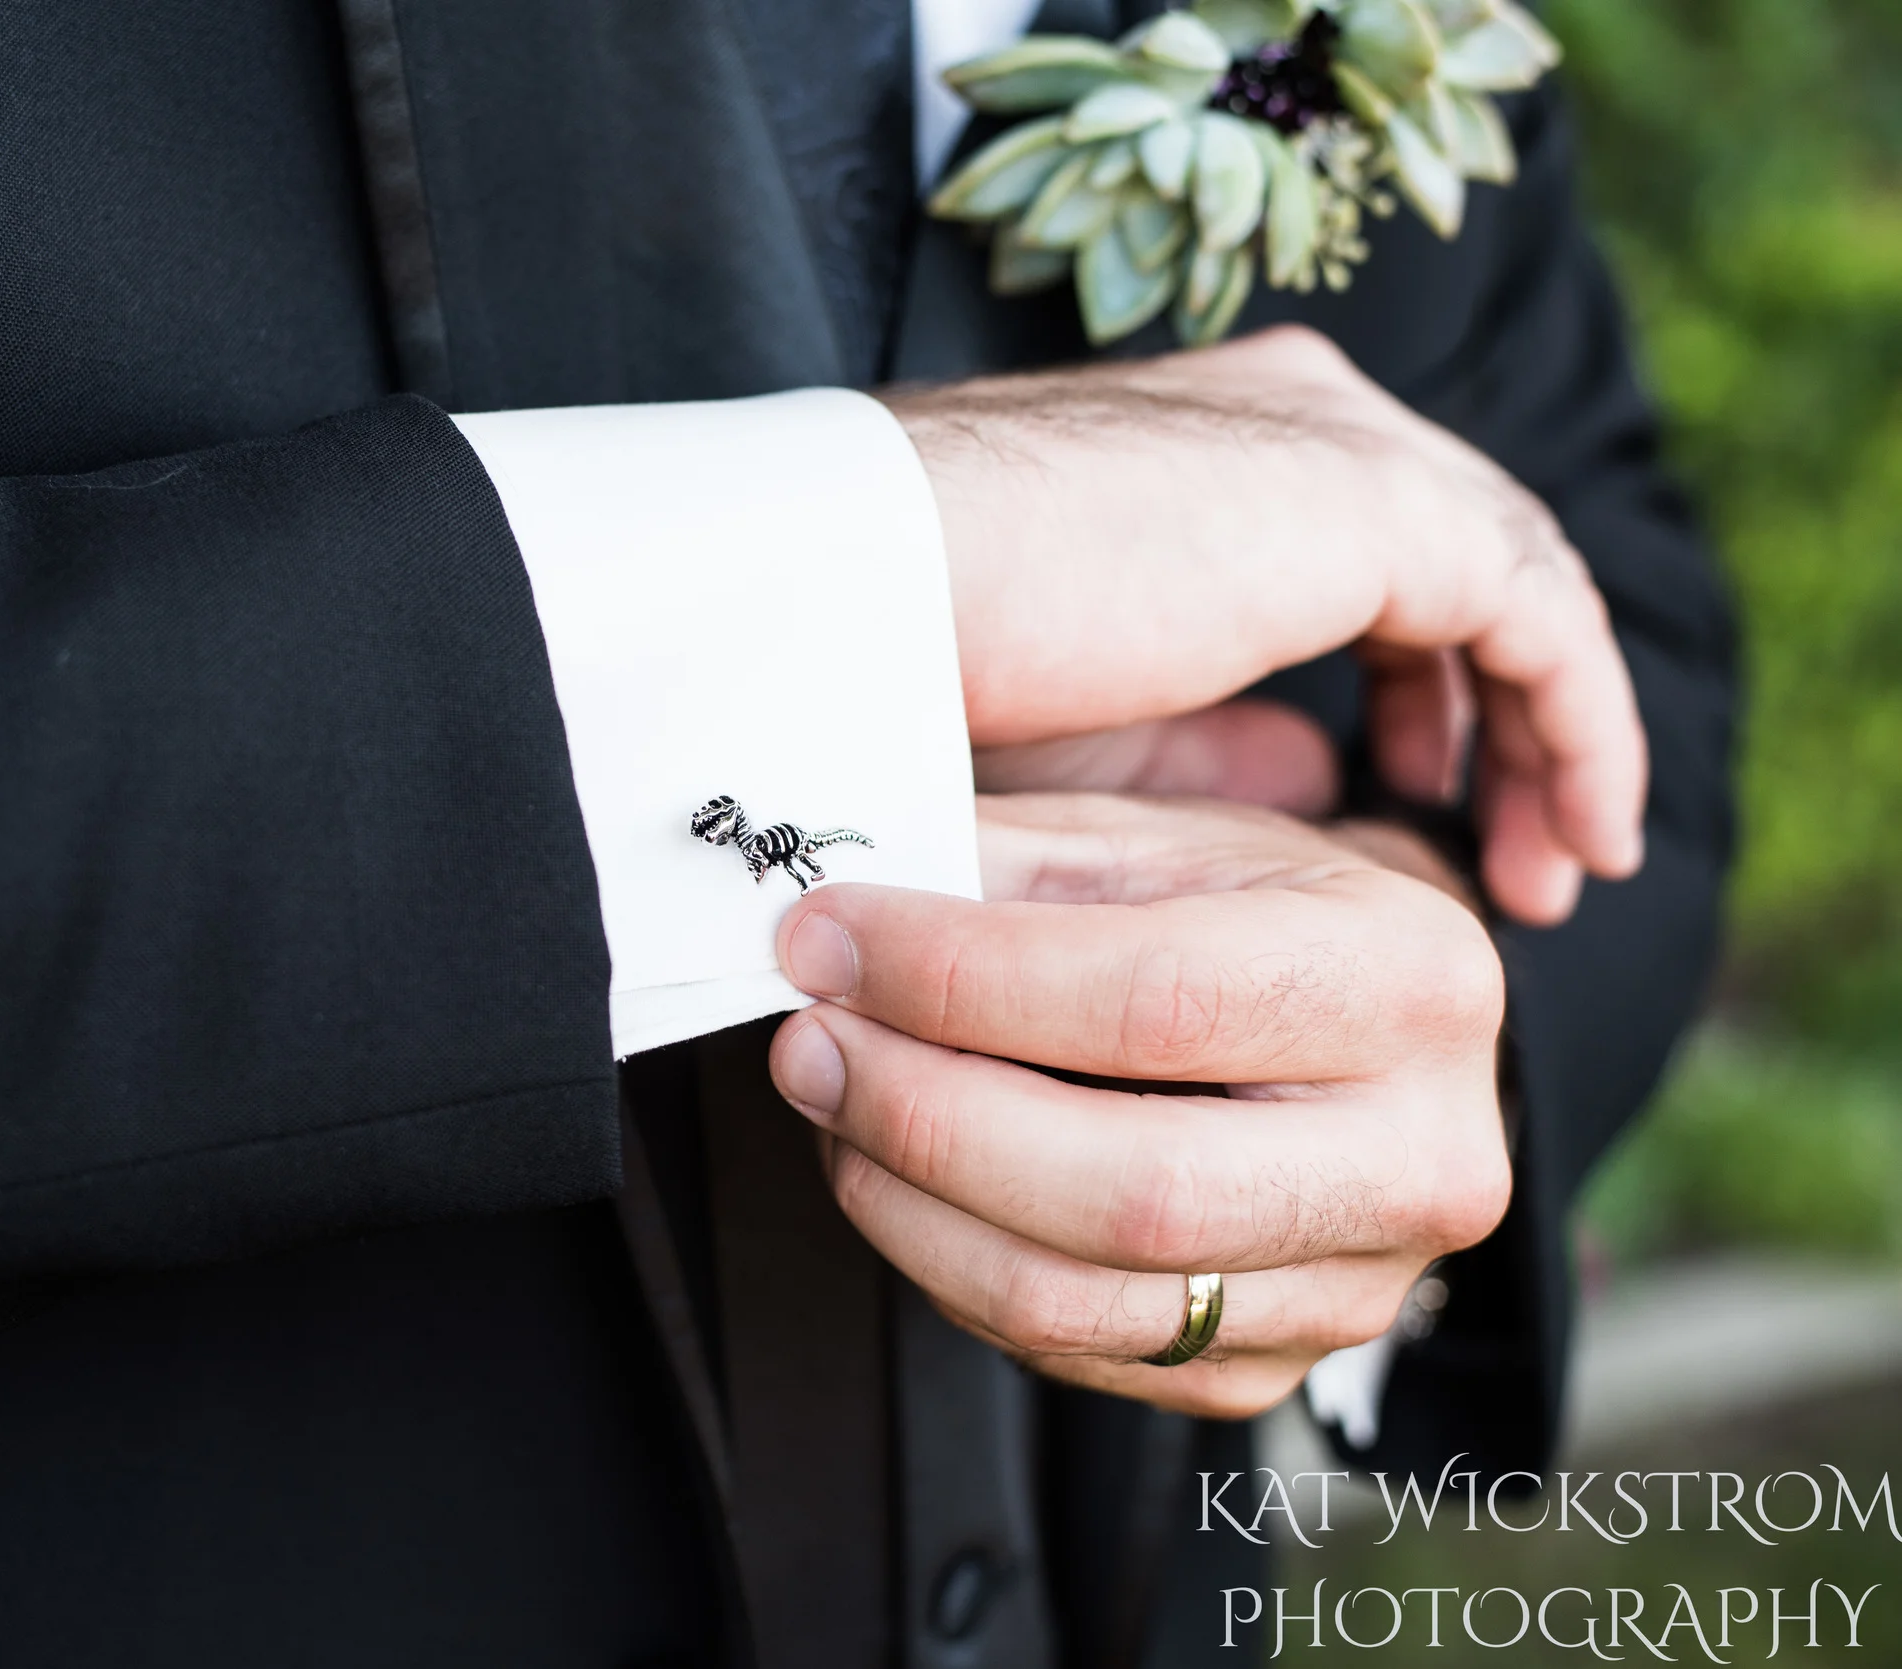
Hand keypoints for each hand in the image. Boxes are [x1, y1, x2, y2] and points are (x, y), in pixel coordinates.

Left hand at [764, 793, 1510, 1417]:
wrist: (1374, 1026)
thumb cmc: (1266, 913)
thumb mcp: (1164, 836)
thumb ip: (1011, 865)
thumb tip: (839, 915)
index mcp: (1408, 983)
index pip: (1153, 997)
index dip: (958, 977)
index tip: (829, 940)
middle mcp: (1416, 1156)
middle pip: (1128, 1187)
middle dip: (922, 1113)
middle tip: (811, 1043)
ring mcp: (1351, 1287)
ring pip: (1079, 1295)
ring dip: (908, 1204)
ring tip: (833, 1107)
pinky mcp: (1271, 1367)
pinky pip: (1070, 1349)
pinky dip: (947, 1267)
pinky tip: (903, 1179)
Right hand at [882, 325, 1641, 925]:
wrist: (857, 594)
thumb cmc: (928, 660)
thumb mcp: (1094, 720)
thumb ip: (1214, 739)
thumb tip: (1317, 772)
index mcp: (1216, 433)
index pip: (1374, 544)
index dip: (1416, 679)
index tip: (1411, 794)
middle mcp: (1294, 407)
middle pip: (1464, 558)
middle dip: (1498, 710)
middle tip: (1513, 848)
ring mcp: (1338, 438)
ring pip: (1519, 583)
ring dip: (1551, 733)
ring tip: (1551, 870)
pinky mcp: (1373, 501)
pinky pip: (1537, 619)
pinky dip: (1574, 728)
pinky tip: (1570, 839)